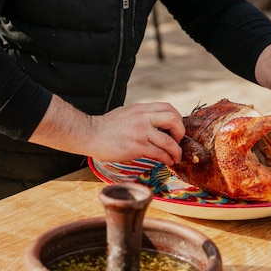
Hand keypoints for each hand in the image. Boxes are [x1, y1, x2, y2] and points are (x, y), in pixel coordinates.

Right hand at [29, 96, 184, 165]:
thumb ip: (141, 116)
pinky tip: (165, 162)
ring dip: (176, 151)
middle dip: (180, 132)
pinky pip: (159, 153)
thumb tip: (155, 122)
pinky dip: (166, 159)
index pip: (168, 108)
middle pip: (174, 120)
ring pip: (169, 141)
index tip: (176, 130)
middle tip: (178, 142)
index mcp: (141, 109)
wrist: (90, 134)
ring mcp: (140, 132)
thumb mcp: (126, 113)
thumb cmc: (106, 126)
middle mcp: (143, 118)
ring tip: (175, 157)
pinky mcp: (136, 146)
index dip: (177, 119)